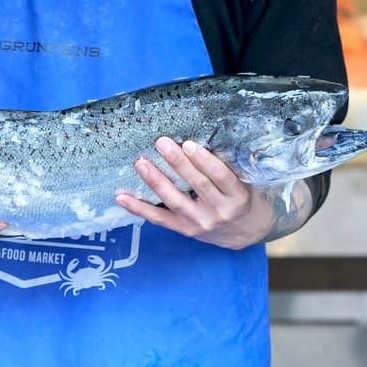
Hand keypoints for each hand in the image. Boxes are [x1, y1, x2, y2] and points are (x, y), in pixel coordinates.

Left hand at [115, 137, 273, 249]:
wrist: (244, 232)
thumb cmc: (242, 197)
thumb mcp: (245, 181)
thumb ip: (228, 164)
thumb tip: (204, 134)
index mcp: (237, 196)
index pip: (221, 176)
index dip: (205, 161)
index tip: (189, 144)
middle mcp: (219, 211)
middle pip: (197, 185)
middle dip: (178, 163)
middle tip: (161, 143)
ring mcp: (199, 223)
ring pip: (175, 201)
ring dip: (156, 181)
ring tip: (140, 164)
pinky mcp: (184, 230)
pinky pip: (159, 219)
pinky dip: (139, 208)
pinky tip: (122, 197)